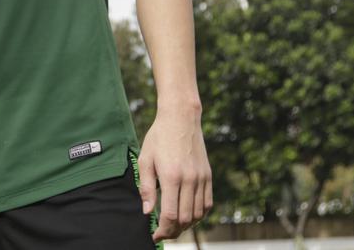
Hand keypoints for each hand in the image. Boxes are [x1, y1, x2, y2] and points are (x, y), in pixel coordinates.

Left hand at [138, 106, 212, 240]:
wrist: (181, 119)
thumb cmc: (159, 137)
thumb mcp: (145, 160)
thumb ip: (146, 188)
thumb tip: (147, 212)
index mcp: (172, 176)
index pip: (170, 215)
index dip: (163, 230)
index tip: (154, 234)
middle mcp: (190, 180)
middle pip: (185, 219)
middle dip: (173, 231)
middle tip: (162, 233)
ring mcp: (202, 179)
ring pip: (198, 215)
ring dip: (186, 225)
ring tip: (173, 226)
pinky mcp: (208, 176)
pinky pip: (207, 204)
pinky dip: (198, 215)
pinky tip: (187, 215)